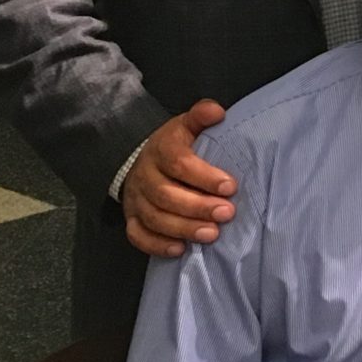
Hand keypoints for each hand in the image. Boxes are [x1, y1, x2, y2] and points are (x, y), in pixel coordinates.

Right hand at [122, 100, 234, 256]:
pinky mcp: (131, 219)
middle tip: (227, 213)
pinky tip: (181, 250)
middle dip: (198, 207)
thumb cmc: (176, 145)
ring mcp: (135, 200)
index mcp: (160, 150)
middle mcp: (144, 176)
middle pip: (166, 195)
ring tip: (212, 234)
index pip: (179, 163)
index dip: (204, 176)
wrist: (142, 160)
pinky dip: (158, 245)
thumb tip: (218, 112)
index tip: (230, 186)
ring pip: (154, 218)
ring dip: (184, 228)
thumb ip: (201, 115)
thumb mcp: (187, 125)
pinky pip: (138, 236)